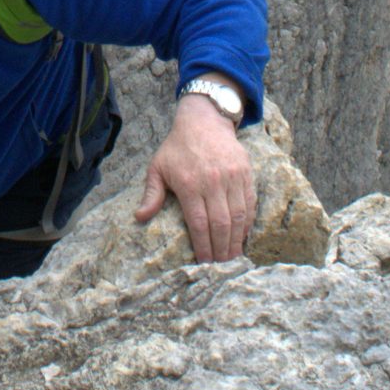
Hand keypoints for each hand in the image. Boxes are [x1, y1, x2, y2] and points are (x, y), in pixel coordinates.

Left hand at [134, 90, 255, 261]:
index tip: (204, 264)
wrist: (204, 120)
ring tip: (233, 259)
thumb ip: (152, 194)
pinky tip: (243, 237)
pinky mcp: (245, 173)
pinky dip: (248, 223)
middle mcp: (213, 182)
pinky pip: (250, 203)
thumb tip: (140, 218)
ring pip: (238, 217)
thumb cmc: (177, 147)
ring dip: (236, 241)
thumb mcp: (157, 167)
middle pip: (221, 224)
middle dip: (222, 250)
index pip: (199, 224)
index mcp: (189, 184)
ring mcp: (232, 177)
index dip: (203, 247)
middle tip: (221, 268)